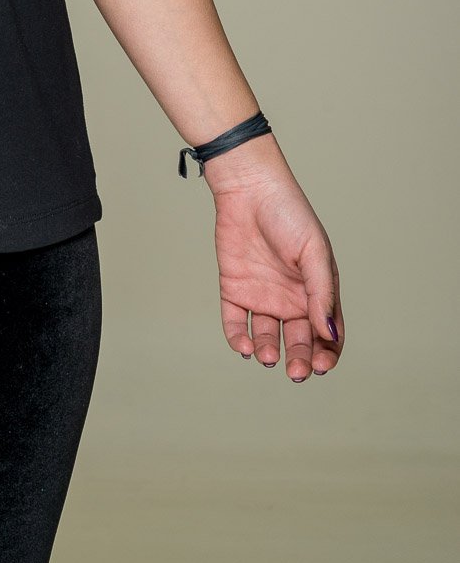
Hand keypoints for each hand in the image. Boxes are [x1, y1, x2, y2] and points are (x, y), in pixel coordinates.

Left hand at [204, 144, 343, 380]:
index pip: (327, 334)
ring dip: (268, 352)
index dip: (328, 353)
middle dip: (300, 361)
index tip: (322, 364)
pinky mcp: (234, 290)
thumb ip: (321, 293)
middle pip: (298, 342)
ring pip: (267, 337)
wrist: (249, 189)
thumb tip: (328, 333)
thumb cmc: (289, 214)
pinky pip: (236, 323)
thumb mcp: (314, 253)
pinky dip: (239, 339)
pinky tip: (245, 347)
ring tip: (267, 355)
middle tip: (297, 373)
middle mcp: (290, 298)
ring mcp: (262, 296)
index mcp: (316, 291)